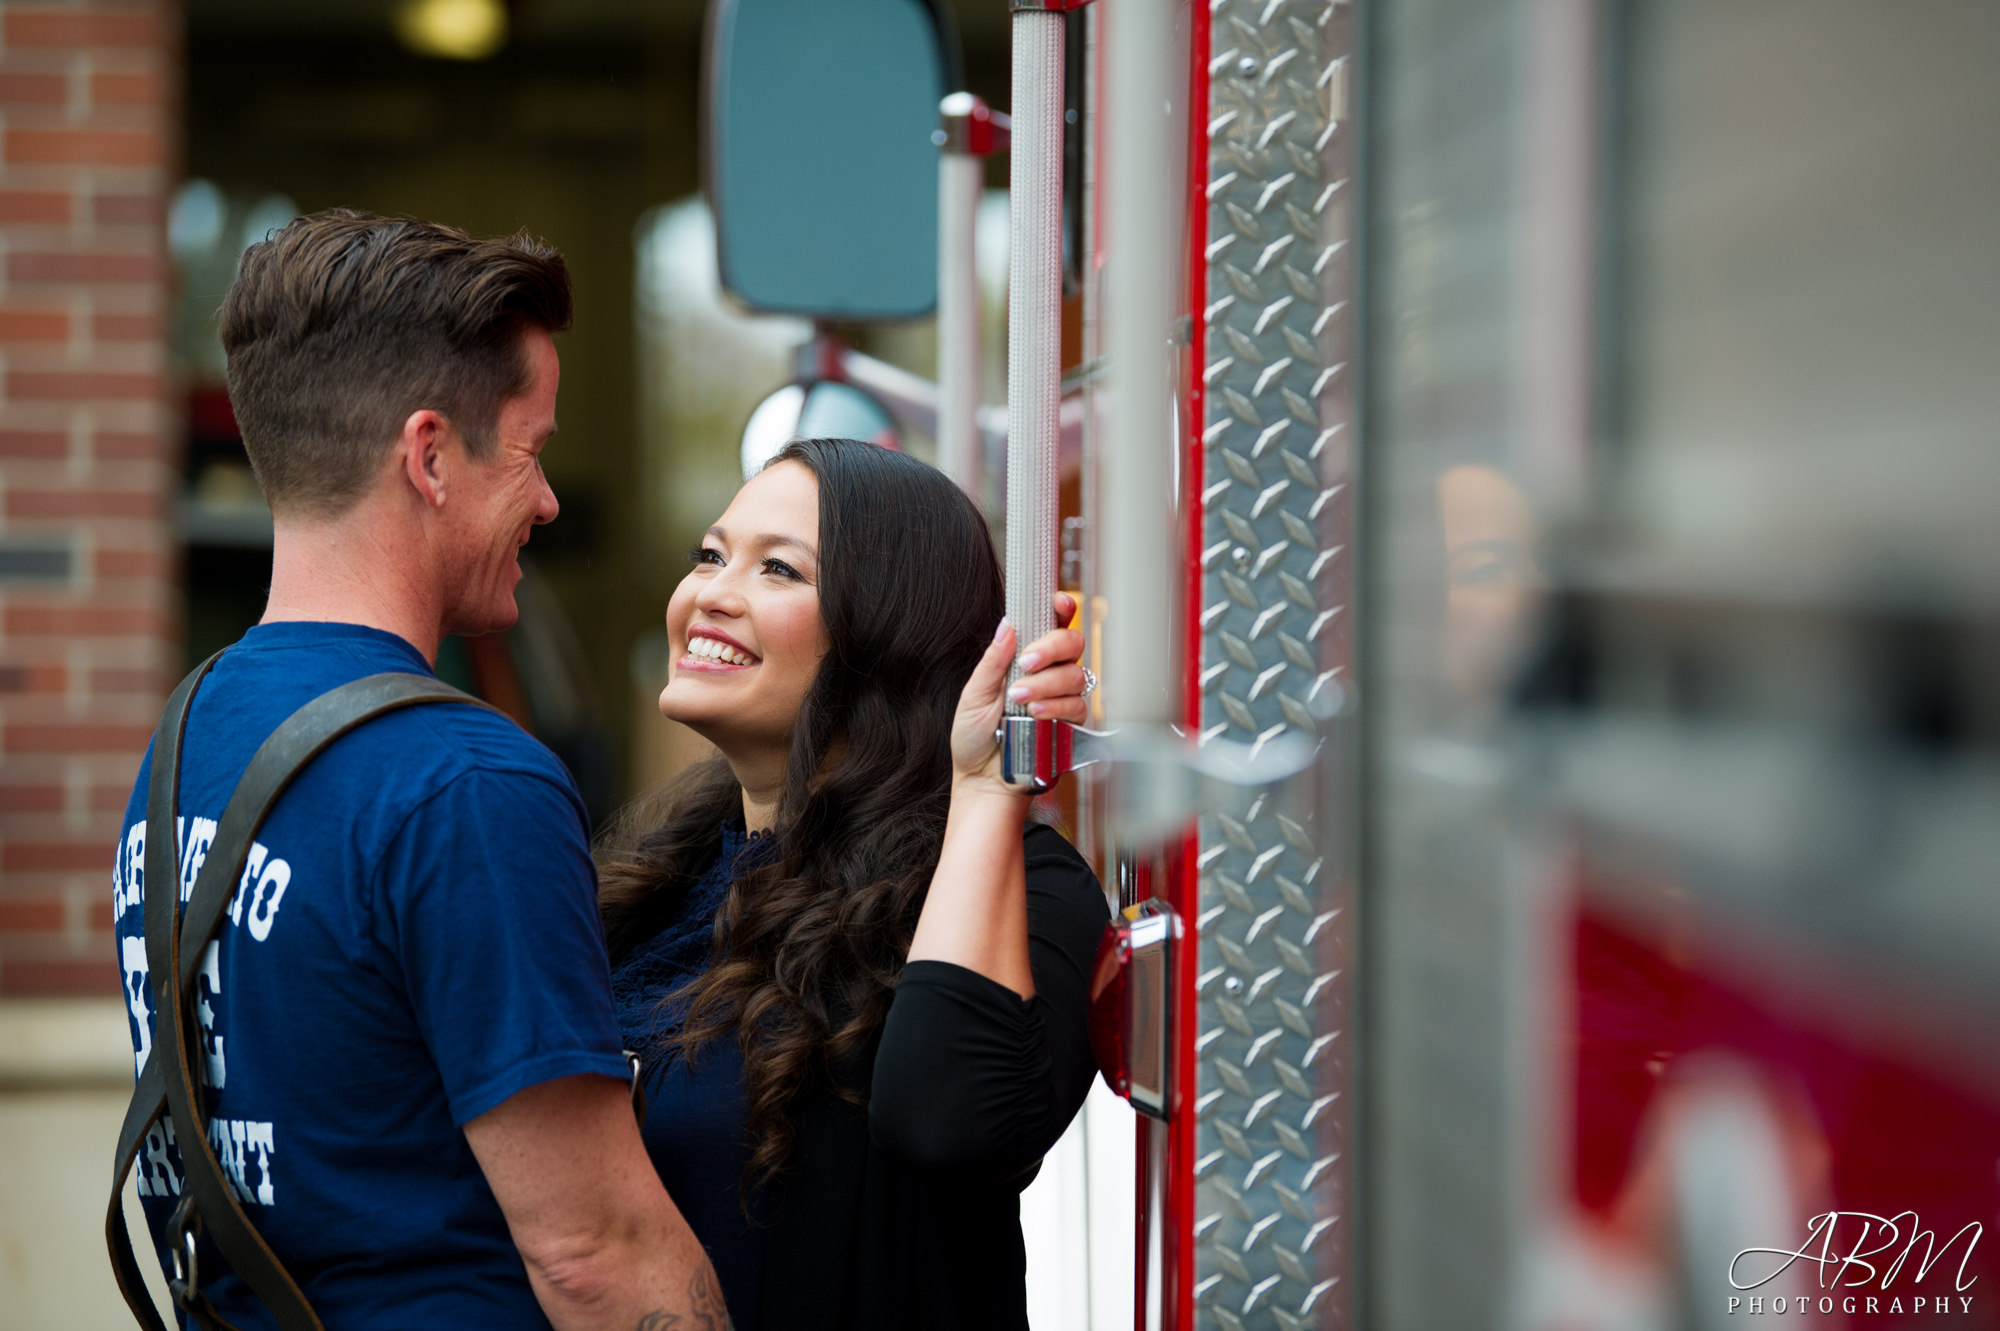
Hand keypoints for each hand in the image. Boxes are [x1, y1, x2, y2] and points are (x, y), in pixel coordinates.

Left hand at [951, 592, 1088, 790]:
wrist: (983, 781)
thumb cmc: (975, 739)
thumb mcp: (974, 695)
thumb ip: (993, 661)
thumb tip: (1007, 625)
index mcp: (1024, 660)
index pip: (1051, 625)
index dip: (1061, 608)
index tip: (1058, 602)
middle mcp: (1048, 675)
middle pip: (1072, 643)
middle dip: (1052, 647)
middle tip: (1027, 662)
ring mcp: (1062, 698)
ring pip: (1075, 674)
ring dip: (1046, 684)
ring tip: (1018, 699)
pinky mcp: (1071, 724)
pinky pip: (1077, 706)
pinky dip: (1055, 706)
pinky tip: (1035, 714)